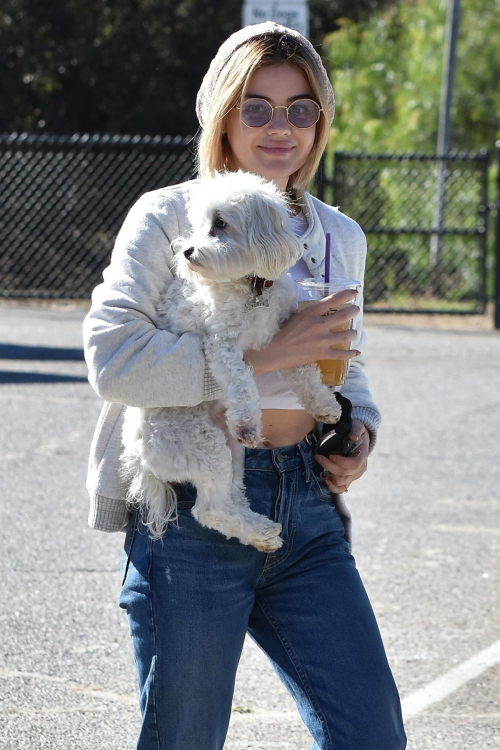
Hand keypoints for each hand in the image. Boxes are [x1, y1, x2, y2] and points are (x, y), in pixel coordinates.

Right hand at [244, 289, 360, 374]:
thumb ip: (307, 313)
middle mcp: (320, 324)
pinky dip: (350, 353)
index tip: (354, 292)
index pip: (333, 299)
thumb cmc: (280, 331)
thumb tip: (315, 310)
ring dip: (352, 333)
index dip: (346, 294)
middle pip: (344, 316)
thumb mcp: (293, 316)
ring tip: (353, 332)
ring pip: (346, 335)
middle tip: (355, 310)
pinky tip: (356, 352)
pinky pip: (341, 355)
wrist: (273, 351)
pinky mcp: (322, 354)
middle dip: (353, 312)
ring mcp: (322, 340)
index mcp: (312, 312)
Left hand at [314, 420, 368, 492]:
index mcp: (362, 457)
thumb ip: (356, 429)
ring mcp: (353, 476)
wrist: (360, 440)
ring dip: (329, 474)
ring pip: (340, 482)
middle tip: (319, 456)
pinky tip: (324, 477)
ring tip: (322, 463)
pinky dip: (331, 486)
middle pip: (343, 474)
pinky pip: (340, 489)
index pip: (353, 465)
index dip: (341, 462)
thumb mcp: (358, 427)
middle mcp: (359, 469)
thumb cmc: (357, 433)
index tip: (331, 455)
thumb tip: (353, 435)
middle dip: (329, 465)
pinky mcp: (347, 480)